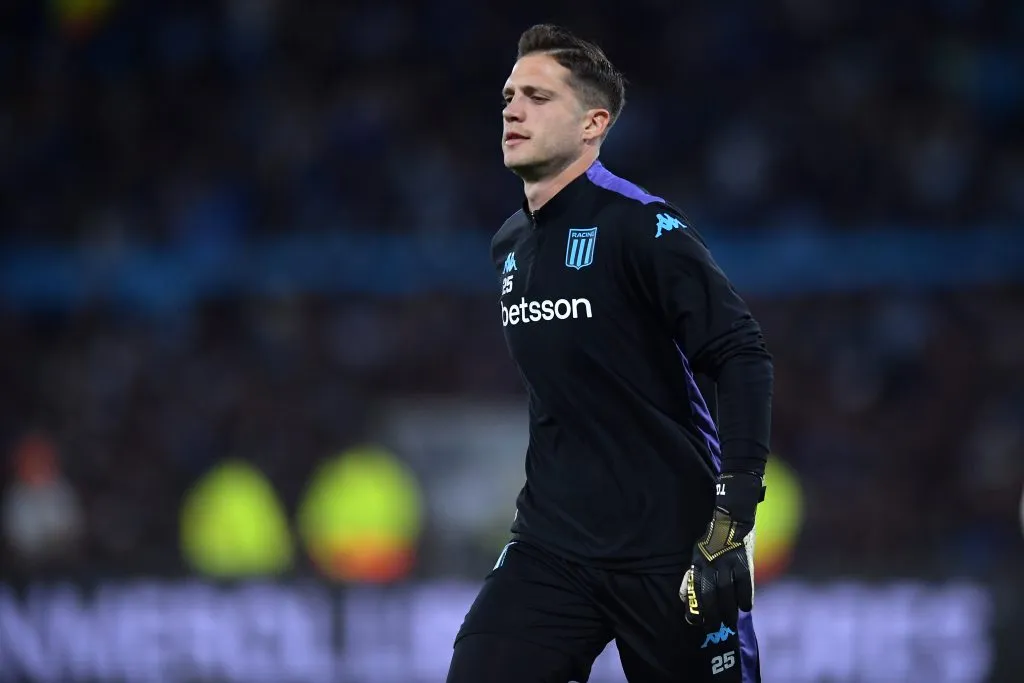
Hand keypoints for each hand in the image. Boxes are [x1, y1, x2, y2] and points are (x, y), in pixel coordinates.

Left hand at [679, 471, 763, 627]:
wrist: (732, 517)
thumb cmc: (711, 537)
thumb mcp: (696, 553)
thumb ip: (691, 575)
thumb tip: (683, 596)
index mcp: (698, 562)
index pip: (695, 589)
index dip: (695, 607)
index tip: (695, 621)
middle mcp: (712, 565)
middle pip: (711, 595)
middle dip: (712, 614)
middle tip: (714, 627)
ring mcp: (729, 564)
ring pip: (728, 593)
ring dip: (729, 610)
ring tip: (730, 622)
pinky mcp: (744, 562)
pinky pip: (745, 585)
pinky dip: (745, 598)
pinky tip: (746, 608)